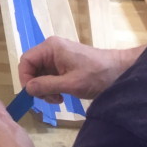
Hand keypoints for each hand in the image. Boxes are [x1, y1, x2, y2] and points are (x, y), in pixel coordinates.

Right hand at [18, 36, 134, 102]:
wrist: (121, 71)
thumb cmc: (97, 75)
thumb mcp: (71, 83)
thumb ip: (47, 85)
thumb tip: (27, 89)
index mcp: (51, 48)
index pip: (26, 61)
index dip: (25, 78)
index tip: (33, 94)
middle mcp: (52, 49)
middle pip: (32, 68)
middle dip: (37, 85)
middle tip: (49, 99)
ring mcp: (58, 56)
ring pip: (40, 73)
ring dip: (45, 88)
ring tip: (58, 99)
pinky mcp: (65, 64)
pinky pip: (50, 75)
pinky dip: (52, 87)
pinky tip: (62, 95)